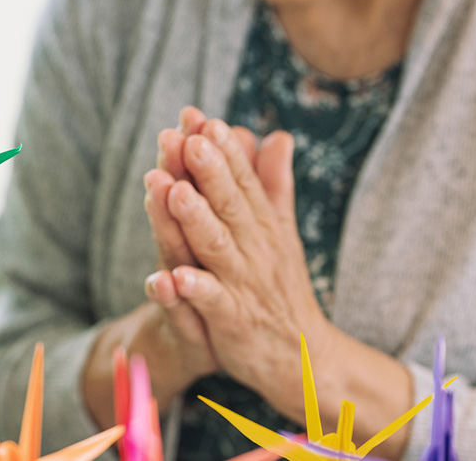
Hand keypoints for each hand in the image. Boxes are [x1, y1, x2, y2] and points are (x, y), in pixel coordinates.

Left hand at [155, 119, 330, 408]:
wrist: (303, 357)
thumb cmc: (281, 288)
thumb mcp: (280, 231)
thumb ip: (273, 185)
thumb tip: (278, 135)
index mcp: (263, 225)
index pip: (242, 180)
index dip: (223, 150)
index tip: (202, 118)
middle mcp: (255, 249)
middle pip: (229, 205)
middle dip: (209, 171)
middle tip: (188, 138)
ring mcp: (244, 284)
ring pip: (216, 246)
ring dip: (195, 219)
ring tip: (173, 191)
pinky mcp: (233, 321)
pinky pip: (213, 302)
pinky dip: (194, 289)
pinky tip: (171, 275)